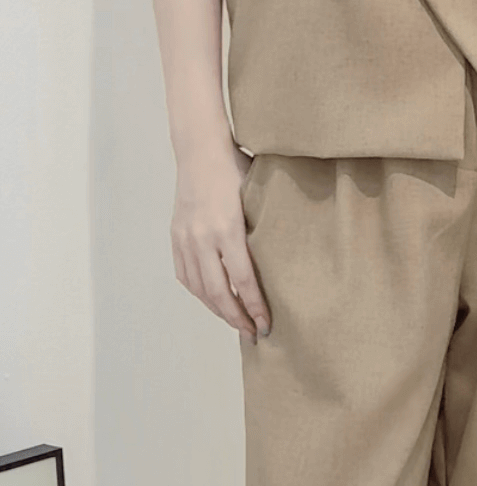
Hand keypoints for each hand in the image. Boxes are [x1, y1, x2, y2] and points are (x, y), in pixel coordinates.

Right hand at [172, 142, 271, 342]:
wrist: (200, 151)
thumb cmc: (236, 168)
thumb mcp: (258, 196)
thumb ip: (267, 226)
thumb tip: (291, 256)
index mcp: (227, 228)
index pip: (243, 279)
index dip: (255, 306)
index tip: (266, 324)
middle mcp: (203, 237)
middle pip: (219, 292)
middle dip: (236, 318)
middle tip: (253, 334)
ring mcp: (186, 239)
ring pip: (200, 288)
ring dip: (218, 310)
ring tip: (235, 323)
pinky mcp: (176, 237)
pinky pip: (186, 275)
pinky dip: (200, 293)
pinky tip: (213, 301)